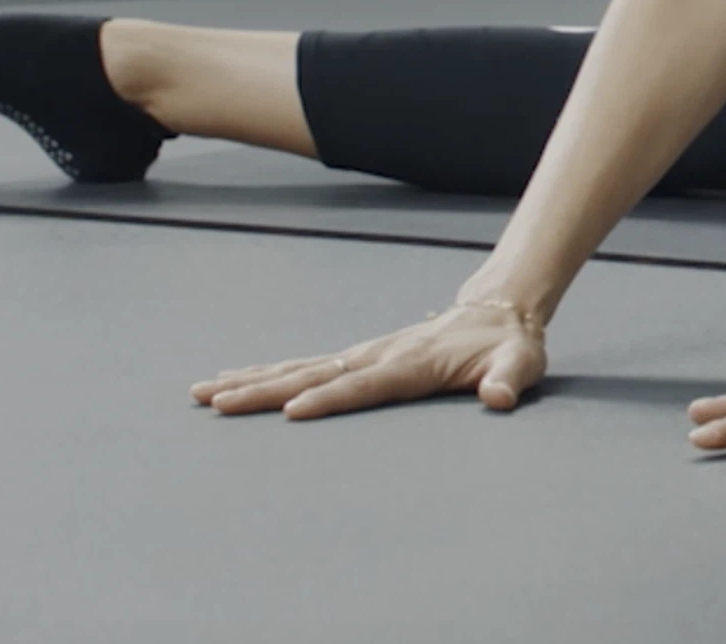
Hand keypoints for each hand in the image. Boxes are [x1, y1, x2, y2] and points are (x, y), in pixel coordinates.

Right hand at [189, 297, 546, 419]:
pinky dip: (266, 373)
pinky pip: (304, 366)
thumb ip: (508, 379)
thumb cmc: (508, 346)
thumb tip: (498, 397)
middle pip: (314, 375)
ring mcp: (363, 353)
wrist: (498, 312)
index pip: (364, 385)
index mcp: (412, 363)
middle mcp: (377, 355)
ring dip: (252, 381)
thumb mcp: (520, 363)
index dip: (330, 399)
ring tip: (205, 393)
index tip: (291, 412)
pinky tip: (233, 383)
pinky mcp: (356, 357)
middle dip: (265, 390)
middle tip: (216, 402)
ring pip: (299, 368)